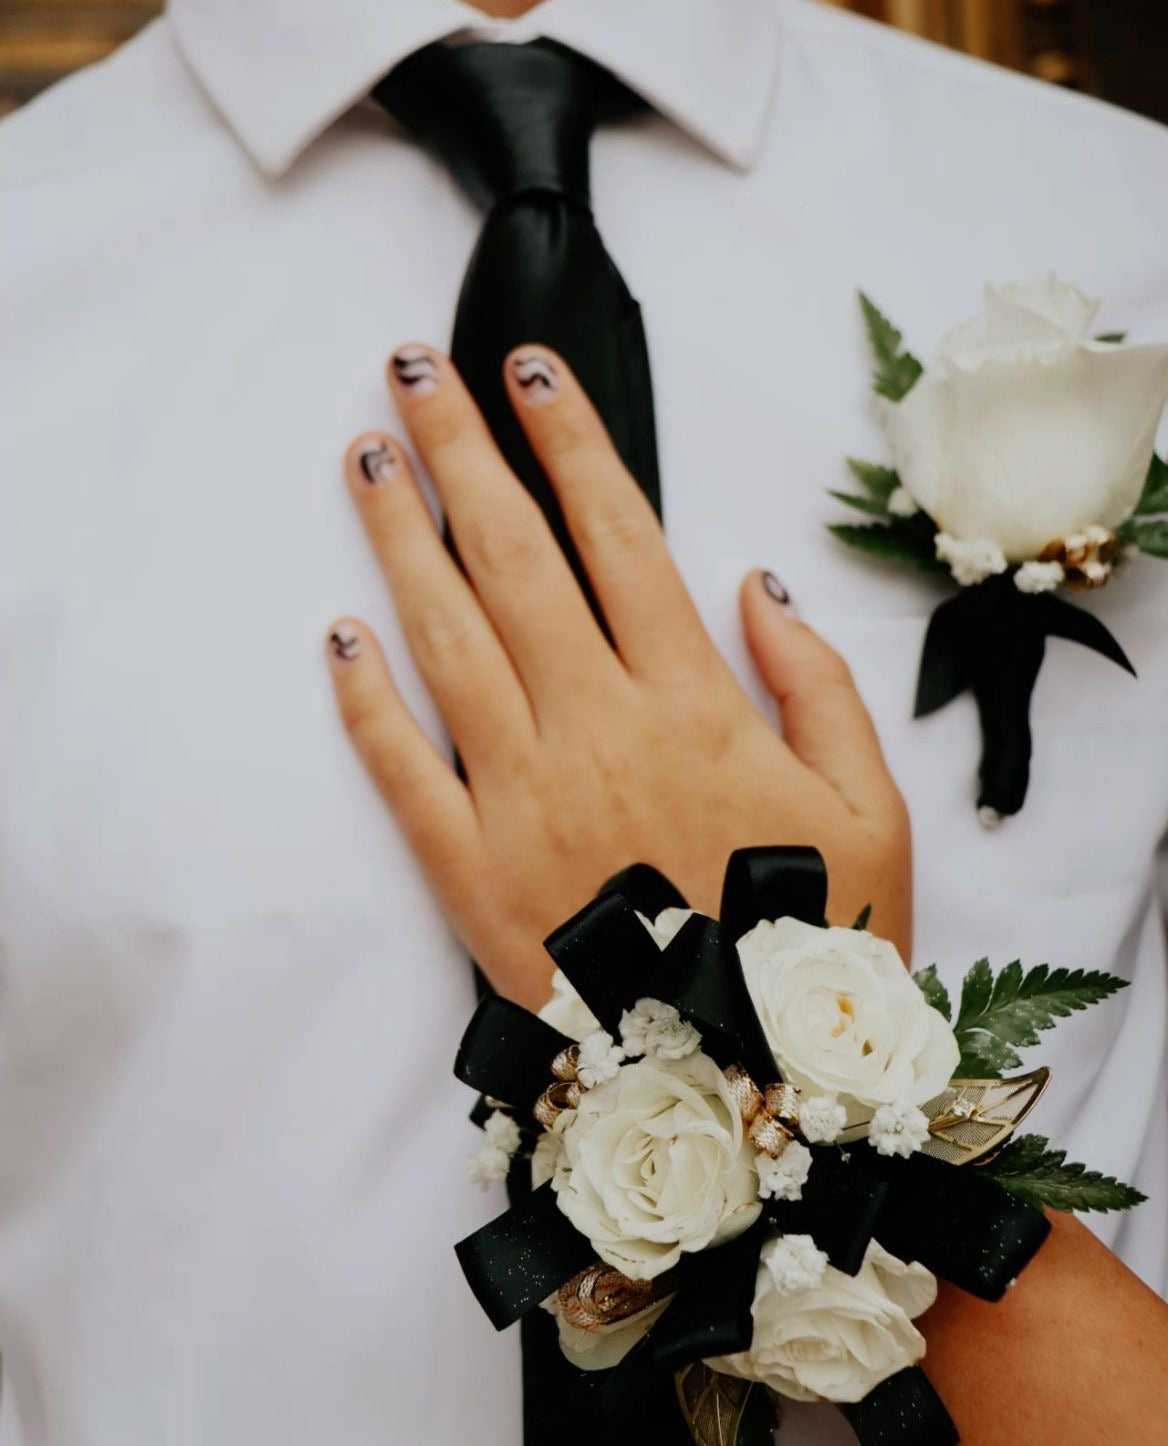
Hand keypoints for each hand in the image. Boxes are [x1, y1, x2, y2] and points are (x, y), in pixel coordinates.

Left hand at [325, 345, 910, 1007]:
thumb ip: (821, 687)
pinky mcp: (470, 871)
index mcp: (693, 706)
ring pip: (448, 642)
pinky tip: (337, 634)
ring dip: (401, 542)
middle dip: (460, 454)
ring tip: (365, 458)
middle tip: (410, 371)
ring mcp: (523, 797)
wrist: (741, 1085)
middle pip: (514, 562)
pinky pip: (402, 773)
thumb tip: (759, 584)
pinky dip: (365, 703)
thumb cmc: (809, 943)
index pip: (619, 539)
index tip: (529, 371)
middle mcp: (597, 729)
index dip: (571, 443)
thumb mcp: (869, 808)